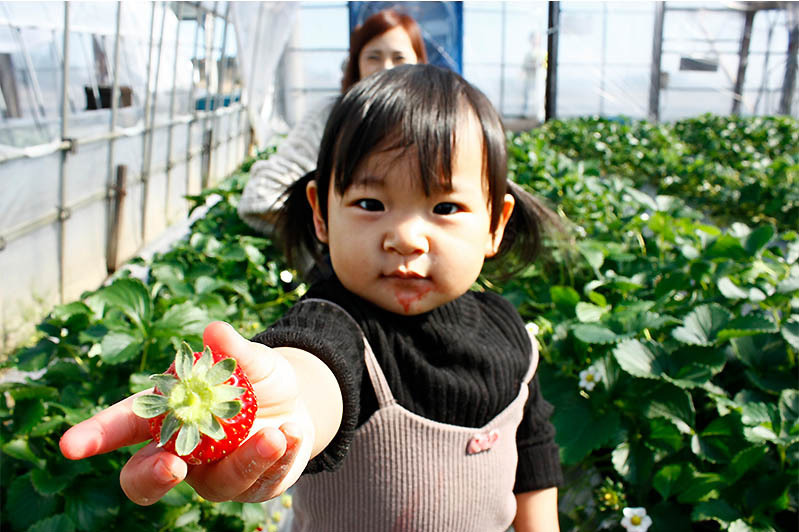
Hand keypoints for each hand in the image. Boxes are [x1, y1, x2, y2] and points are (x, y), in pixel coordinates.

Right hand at [59, 321, 314, 504]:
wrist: (296, 405)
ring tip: (274, 435)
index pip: (122, 425)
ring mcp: (212, 474)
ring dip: (245, 461)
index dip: (95, 435)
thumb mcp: (251, 360)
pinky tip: (293, 433)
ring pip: (215, 484)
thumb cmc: (258, 380)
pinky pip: (259, 483)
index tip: (71, 445)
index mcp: (167, 413)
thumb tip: (214, 331)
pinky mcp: (247, 487)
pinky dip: (280, 457)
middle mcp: (180, 451)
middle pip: (144, 478)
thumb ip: (233, 350)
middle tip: (173, 465)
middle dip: (152, 477)